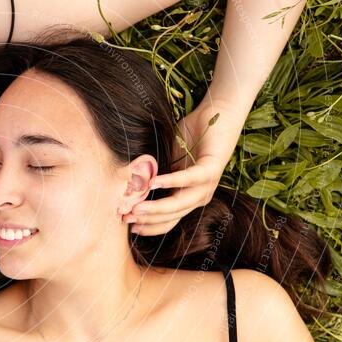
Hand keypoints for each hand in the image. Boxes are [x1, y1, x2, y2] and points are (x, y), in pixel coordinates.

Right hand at [124, 99, 246, 235]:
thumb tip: (128, 190)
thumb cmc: (189, 137)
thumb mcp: (166, 161)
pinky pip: (189, 179)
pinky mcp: (211, 169)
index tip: (127, 226)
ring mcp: (207, 185)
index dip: (149, 226)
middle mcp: (199, 196)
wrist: (215, 115)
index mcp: (188, 197)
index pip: (168, 220)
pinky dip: (170, 181)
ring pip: (180, 203)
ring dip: (157, 207)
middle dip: (147, 219)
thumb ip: (152, 176)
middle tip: (126, 218)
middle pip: (172, 216)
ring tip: (136, 208)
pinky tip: (153, 182)